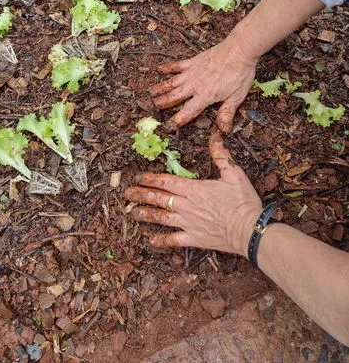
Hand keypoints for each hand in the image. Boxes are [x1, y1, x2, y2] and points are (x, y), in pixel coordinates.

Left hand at [125, 132, 261, 256]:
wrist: (250, 230)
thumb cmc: (243, 202)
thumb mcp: (234, 174)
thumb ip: (221, 156)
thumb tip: (215, 137)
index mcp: (194, 189)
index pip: (166, 182)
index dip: (150, 179)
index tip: (138, 177)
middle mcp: (187, 206)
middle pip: (159, 198)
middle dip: (141, 194)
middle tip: (127, 193)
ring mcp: (188, 223)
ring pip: (161, 217)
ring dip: (145, 214)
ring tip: (132, 211)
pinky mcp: (194, 239)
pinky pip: (173, 240)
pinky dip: (161, 240)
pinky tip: (150, 240)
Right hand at [150, 34, 257, 132]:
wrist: (238, 50)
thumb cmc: (239, 73)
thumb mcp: (236, 97)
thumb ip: (227, 113)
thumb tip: (223, 129)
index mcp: (205, 96)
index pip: (187, 112)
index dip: (177, 120)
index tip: (167, 127)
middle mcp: (194, 85)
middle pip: (174, 96)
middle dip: (162, 103)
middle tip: (152, 108)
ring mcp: (192, 72)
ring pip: (172, 82)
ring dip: (160, 88)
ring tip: (150, 92)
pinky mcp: (193, 62)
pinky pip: (177, 66)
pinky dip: (167, 68)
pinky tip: (159, 69)